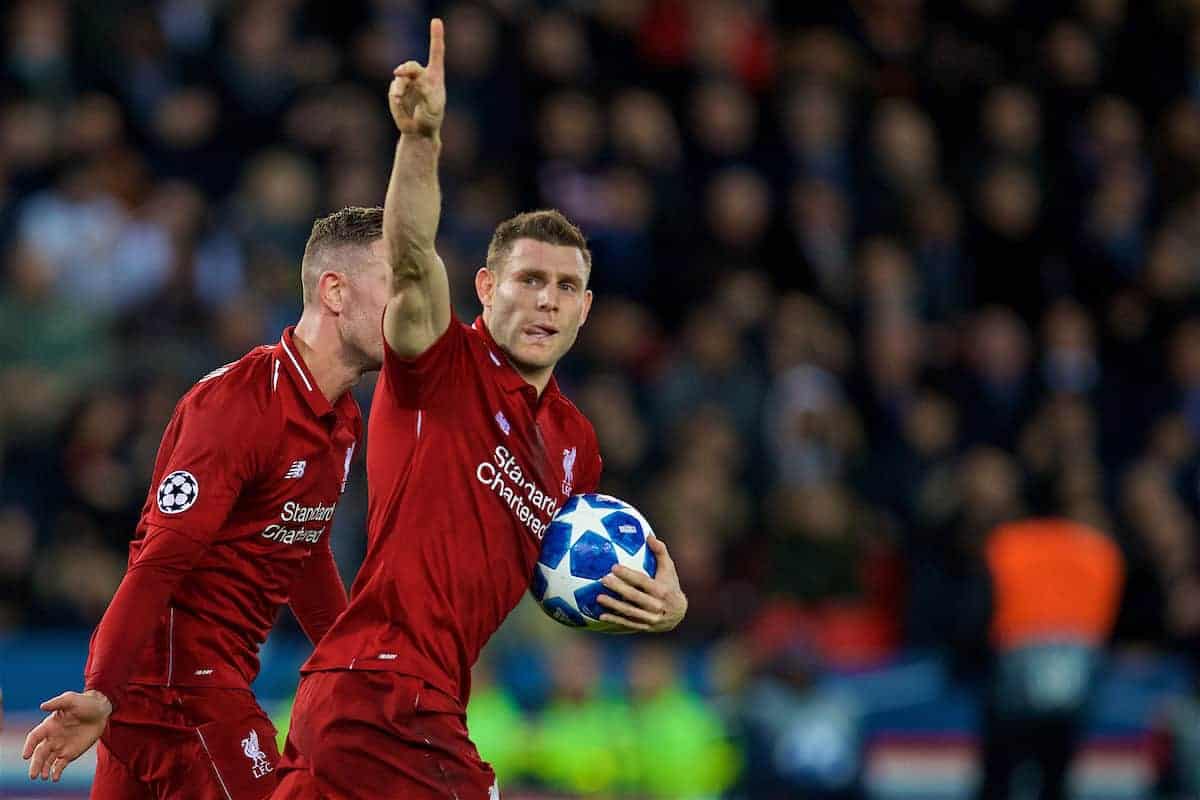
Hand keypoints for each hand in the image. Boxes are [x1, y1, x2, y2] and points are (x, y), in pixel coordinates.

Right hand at [22, 690, 111, 781]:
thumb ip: (57, 702)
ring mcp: (60, 747)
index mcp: (49, 726)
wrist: (101, 711)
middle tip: (33, 775)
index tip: (25, 756)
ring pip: (48, 761)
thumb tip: (42, 706)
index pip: (34, 737)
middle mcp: (52, 738)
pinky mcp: (70, 754)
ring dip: (44, 769)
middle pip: (39, 753)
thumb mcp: (71, 699)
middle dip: (35, 764)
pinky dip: (56, 772)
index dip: (28, 746)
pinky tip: (55, 778)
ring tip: (43, 777)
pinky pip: (60, 765)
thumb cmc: (84, 703)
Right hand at [389, 18, 445, 136]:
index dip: (435, 36)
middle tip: (399, 73)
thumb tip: (417, 82)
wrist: (419, 131)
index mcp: (435, 77)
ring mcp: (407, 82)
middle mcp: (421, 76)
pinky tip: (400, 105)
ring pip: (399, 80)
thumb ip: (427, 94)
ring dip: (399, 89)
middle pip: (411, 66)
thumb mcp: (433, 108)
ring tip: (400, 100)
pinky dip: (396, 99)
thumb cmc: (431, 119)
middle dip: (405, 68)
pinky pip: (394, 91)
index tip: (436, 21)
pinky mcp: (397, 91)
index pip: (436, 53)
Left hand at [597, 534, 687, 632]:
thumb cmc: (670, 585)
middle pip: (635, 596)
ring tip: (599, 597)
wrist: (679, 613)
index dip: (628, 574)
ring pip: (630, 611)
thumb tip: (649, 535)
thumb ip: (660, 552)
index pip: (642, 581)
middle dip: (619, 588)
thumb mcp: (669, 568)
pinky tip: (601, 615)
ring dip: (614, 605)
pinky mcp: (644, 626)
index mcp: (661, 590)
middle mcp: (656, 605)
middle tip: (603, 580)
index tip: (614, 567)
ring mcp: (650, 618)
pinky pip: (628, 623)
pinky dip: (615, 620)